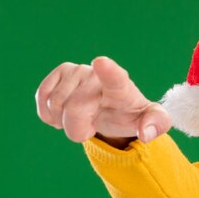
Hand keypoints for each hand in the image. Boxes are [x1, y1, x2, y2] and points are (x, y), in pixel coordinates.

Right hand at [35, 56, 170, 143]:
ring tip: (81, 118)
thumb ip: (156, 125)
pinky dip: (49, 115)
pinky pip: (42, 100)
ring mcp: (75, 71)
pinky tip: (63, 115)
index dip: (107, 71)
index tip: (101, 63)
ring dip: (64, 123)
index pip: (114, 76)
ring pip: (55, 105)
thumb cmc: (131, 115)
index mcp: (120, 85)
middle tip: (92, 128)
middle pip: (74, 109)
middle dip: (78, 129)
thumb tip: (146, 134)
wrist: (113, 109)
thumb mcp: (153, 122)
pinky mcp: (57, 75)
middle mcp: (95, 73)